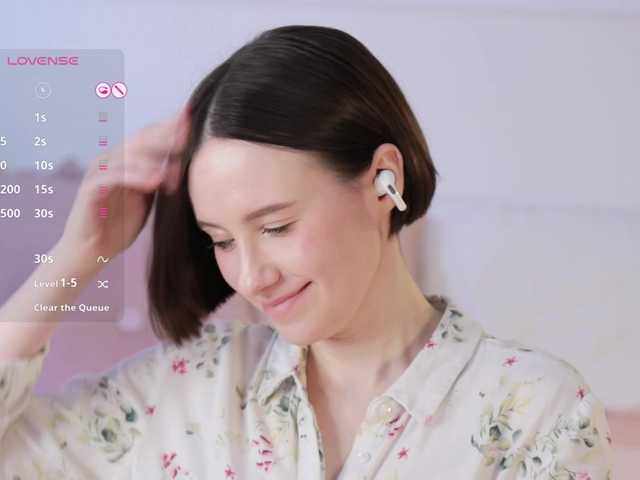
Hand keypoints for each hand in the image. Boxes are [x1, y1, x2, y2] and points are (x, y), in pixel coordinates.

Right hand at [56, 106, 189, 265]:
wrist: (92, 250)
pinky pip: (114, 176)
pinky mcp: (90, 188)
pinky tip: (155, 181)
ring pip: (128, 154)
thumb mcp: (147, 198)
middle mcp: (110, 159)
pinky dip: (135, 176)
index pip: (149, 135)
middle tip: (187, 136)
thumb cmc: (119, 224)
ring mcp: (99, 172)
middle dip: (165, 136)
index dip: (170, 128)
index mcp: (125, 159)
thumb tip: (184, 162)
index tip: (193, 123)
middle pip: (140, 139)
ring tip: (176, 164)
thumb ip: (160, 179)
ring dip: (154, 158)